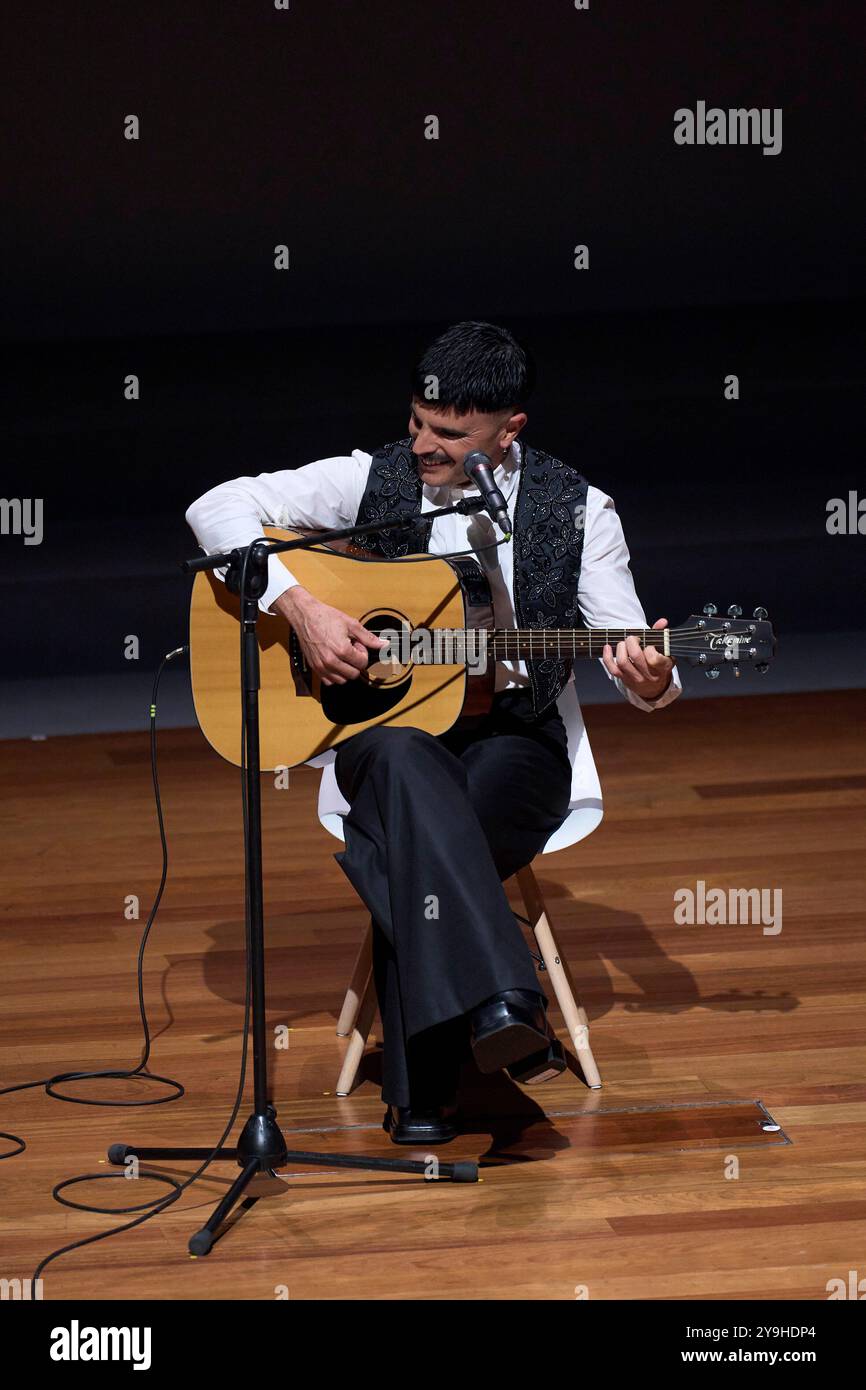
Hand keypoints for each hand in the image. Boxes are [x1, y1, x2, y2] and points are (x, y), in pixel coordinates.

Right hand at [272, 587, 387, 684]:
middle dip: (355, 663)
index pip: (362, 663)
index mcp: (341, 650)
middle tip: (350, 649)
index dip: (363, 653)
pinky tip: (335, 662)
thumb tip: (383, 645)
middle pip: (353, 674)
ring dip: (346, 670)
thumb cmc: (325, 617)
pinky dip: (334, 675)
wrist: (305, 615)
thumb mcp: (351, 624)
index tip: (357, 644)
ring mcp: (321, 666)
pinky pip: (329, 681)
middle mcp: (331, 661)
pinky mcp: (314, 667)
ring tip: (342, 655)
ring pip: (342, 680)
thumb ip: (368, 638)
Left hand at [601, 617, 673, 700]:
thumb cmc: (660, 667)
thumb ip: (662, 636)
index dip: (649, 648)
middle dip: (632, 642)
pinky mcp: (624, 680)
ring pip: (623, 662)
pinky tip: (607, 647)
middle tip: (633, 639)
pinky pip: (612, 669)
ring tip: (624, 643)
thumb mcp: (665, 653)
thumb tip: (662, 621)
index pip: (653, 658)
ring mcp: (635, 678)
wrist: (655, 688)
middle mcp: (649, 675)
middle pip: (635, 656)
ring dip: (621, 648)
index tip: (649, 645)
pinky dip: (607, 657)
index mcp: (662, 667)